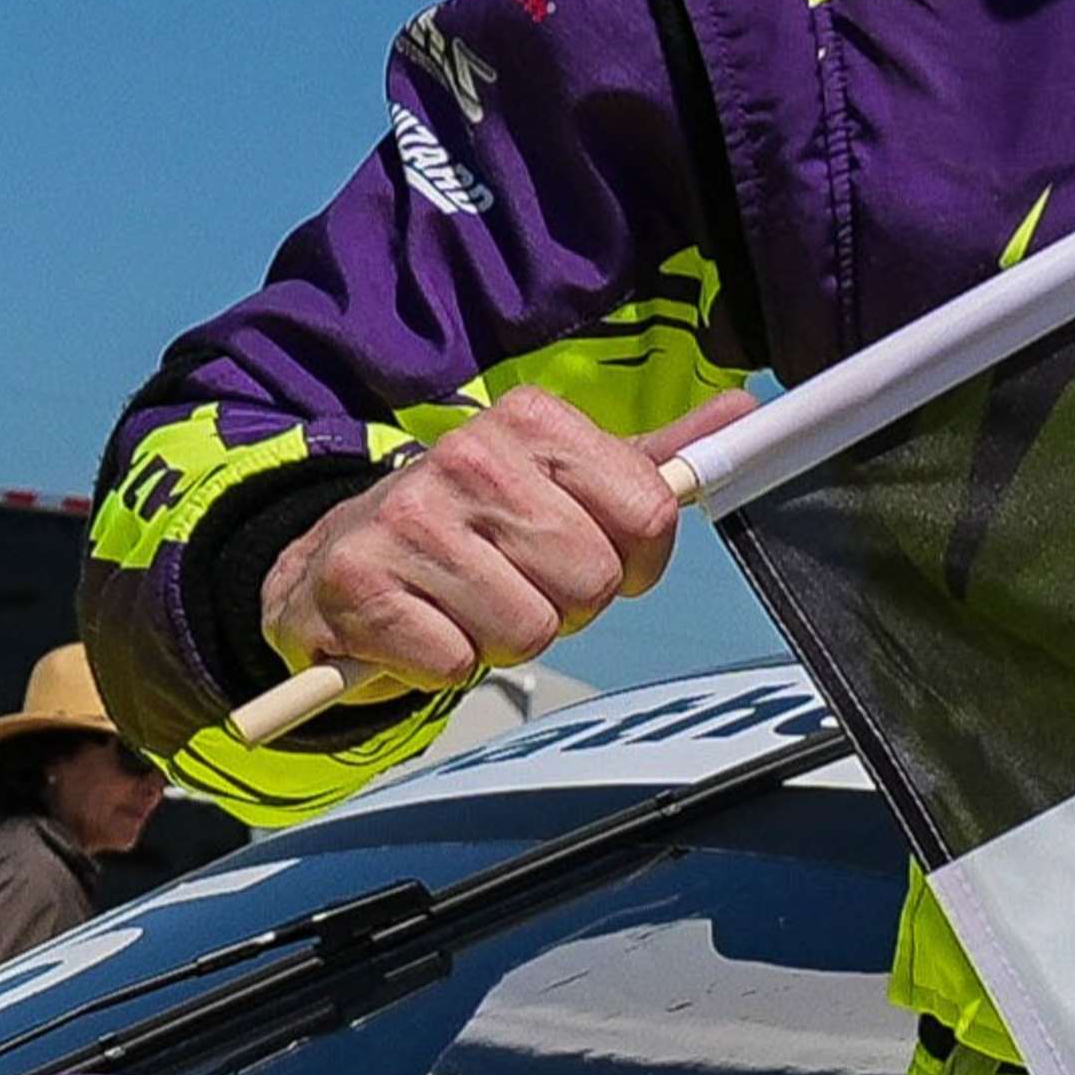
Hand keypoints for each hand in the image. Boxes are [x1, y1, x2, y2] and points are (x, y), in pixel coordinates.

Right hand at [263, 386, 718, 690]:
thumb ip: (647, 458)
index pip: (649, 514)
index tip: (591, 557)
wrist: (334, 564)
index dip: (633, 562)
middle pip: (591, 581)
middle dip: (562, 606)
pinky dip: (442, 665)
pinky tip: (419, 627)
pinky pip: (455, 663)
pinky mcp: (360, 585)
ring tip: (464, 607)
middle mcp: (468, 456)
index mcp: (528, 420)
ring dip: (500, 640)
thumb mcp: (559, 482)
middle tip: (514, 586)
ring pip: (526, 631)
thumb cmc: (466, 530)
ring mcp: (409, 520)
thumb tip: (740, 409)